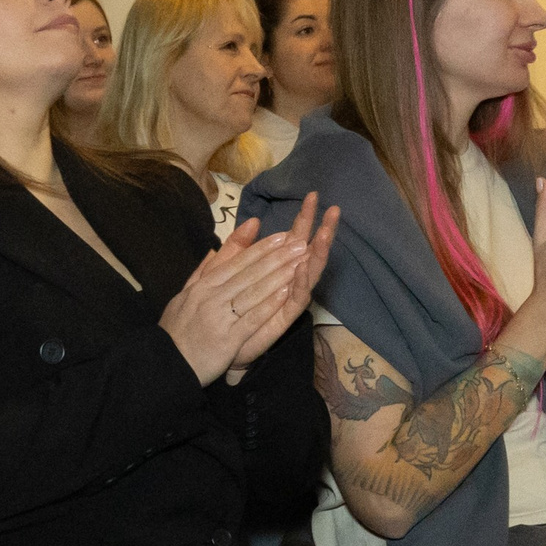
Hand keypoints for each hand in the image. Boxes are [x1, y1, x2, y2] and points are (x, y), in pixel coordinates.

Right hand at [160, 213, 316, 384]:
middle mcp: (211, 297)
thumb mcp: (186, 294)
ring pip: (252, 292)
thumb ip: (204, 271)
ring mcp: (219, 317)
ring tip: (299, 263)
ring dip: (278, 276)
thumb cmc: (178, 330)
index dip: (261, 248)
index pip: (236, 262)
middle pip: (248, 273)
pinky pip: (251, 318)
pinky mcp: (227, 339)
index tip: (282, 237)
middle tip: (299, 244)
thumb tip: (216, 248)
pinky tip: (285, 293)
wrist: (166, 363)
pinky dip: (268, 305)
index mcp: (202, 285)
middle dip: (276, 257)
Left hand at [222, 194, 340, 375]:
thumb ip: (238, 248)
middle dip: (321, 232)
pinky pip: (295, 301)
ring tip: (326, 233)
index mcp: (272, 269)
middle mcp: (284, 283)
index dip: (302, 219)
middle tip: (333, 210)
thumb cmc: (223, 311)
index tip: (312, 196)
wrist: (212, 348)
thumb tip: (255, 221)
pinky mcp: (280, 320)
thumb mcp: (225, 271)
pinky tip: (304, 267)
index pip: (291, 239)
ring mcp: (284, 301)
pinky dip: (300, 284)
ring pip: (307, 274)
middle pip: (306, 253)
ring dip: (317, 254)